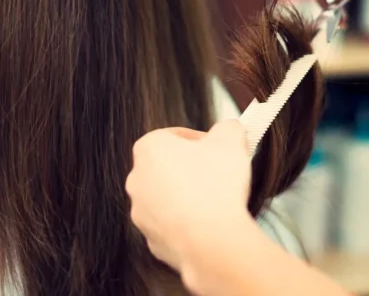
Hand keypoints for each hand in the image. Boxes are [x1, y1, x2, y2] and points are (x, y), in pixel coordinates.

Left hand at [126, 121, 251, 271]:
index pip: (173, 136)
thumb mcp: (230, 139)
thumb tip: (229, 129)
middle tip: (219, 173)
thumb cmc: (216, 186)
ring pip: (168, 198)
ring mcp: (142, 213)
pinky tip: (210, 223)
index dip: (201, 140)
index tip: (219, 149)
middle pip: (168, 167)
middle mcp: (137, 180)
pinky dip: (189, 223)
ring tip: (217, 200)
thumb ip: (228, 128)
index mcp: (148, 149)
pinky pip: (173, 225)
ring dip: (189, 196)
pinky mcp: (152, 240)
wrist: (211, 241)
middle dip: (192, 169)